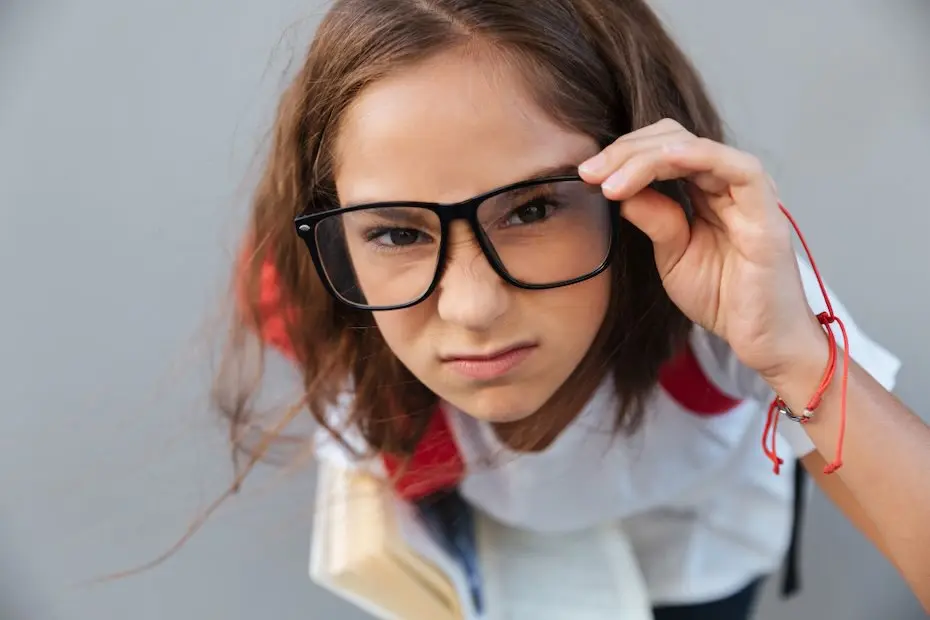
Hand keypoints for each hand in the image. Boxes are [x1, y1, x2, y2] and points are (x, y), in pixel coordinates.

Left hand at [578, 119, 823, 378]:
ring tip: (611, 180)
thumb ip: (654, 219)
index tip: (588, 173)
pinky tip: (665, 159)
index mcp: (707, 191)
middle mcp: (728, 185)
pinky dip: (701, 157)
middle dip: (627, 152)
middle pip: (675, 140)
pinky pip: (740, 169)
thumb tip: (620, 189)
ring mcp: (750, 196)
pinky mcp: (768, 214)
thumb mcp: (672, 255)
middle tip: (591, 172)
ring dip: (648, 157)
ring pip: (697, 148)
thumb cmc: (723, 298)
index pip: (663, 151)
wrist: (762, 341)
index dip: (624, 155)